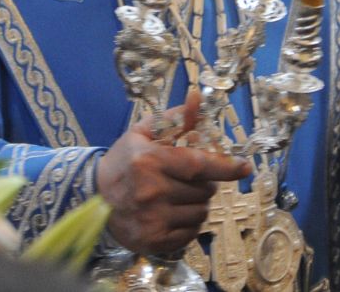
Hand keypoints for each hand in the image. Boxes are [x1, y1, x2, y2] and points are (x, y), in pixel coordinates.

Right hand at [98, 88, 249, 254]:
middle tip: (186, 179)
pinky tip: (172, 214)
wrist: (94, 196)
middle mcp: (152, 192)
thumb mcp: (144, 133)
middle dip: (205, 183)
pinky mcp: (154, 241)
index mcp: (150, 161)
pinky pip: (191, 233)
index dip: (226, 167)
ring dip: (197, 204)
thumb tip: (197, 98)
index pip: (199, 165)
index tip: (245, 167)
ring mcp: (153, 219)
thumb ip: (174, 118)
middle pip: (205, 190)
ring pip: (201, 212)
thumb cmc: (124, 160)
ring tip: (177, 196)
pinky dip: (189, 223)